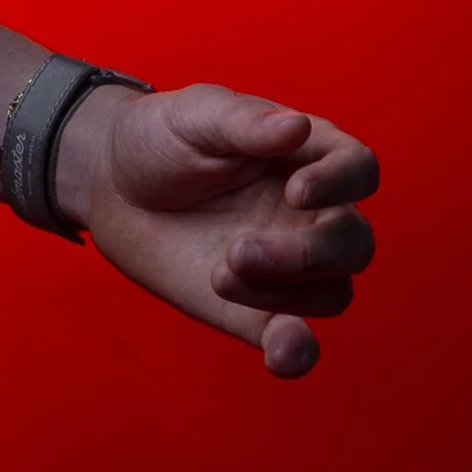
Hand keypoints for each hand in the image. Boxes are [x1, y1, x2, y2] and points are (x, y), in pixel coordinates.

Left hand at [54, 82, 378, 378]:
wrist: (112, 183)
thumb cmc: (162, 136)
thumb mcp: (196, 114)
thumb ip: (246, 123)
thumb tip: (298, 126)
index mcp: (309, 157)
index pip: (359, 170)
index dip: (342, 184)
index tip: (296, 193)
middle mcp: (312, 215)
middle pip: (353, 242)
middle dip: (307, 254)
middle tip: (238, 250)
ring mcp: (288, 266)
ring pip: (331, 292)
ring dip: (287, 294)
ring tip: (220, 274)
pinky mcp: (256, 308)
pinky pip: (294, 339)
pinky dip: (297, 352)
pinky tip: (282, 357)